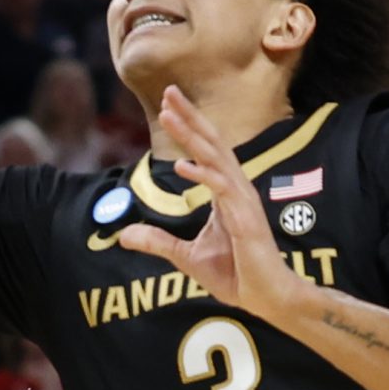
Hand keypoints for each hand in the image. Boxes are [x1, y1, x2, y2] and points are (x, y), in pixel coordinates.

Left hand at [116, 88, 307, 319]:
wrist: (265, 298)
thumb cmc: (236, 274)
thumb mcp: (186, 257)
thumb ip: (158, 242)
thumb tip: (123, 236)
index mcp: (225, 191)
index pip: (205, 150)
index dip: (188, 125)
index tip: (167, 103)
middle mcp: (236, 189)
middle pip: (211, 143)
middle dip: (190, 116)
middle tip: (168, 91)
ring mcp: (243, 202)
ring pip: (216, 159)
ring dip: (192, 136)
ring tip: (169, 114)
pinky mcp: (246, 220)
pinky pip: (223, 191)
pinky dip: (203, 176)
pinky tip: (183, 166)